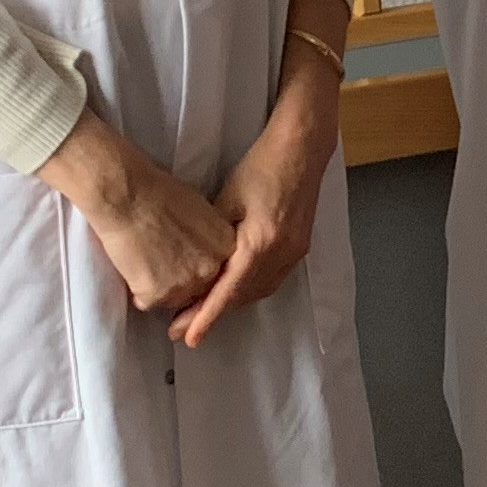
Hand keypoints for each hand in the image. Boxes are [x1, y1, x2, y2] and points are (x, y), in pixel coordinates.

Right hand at [39, 115, 234, 317]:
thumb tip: (202, 250)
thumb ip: (208, 238)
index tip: (180, 261)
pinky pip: (146, 302)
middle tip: (158, 260)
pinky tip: (131, 265)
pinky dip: (136, 289)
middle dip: (179, 280)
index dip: (195, 267)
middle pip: (197, 290)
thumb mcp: (201, 211)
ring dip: (158, 287)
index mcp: (226, 248)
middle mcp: (211, 269)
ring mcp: (186, 284)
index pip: (217, 273)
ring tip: (143, 259)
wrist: (127, 194)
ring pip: (172, 300)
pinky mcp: (157, 294)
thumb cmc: (158, 193)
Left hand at [173, 95, 333, 346]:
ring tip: (204, 314)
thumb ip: (214, 238)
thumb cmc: (260, 166)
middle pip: (244, 296)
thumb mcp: (227, 199)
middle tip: (184, 329)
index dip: (206, 317)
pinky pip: (272, 279)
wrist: (302, 149)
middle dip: (214, 315)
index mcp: (260, 243)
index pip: (228, 291)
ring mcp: (294, 252)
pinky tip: (234, 290)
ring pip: (259, 290)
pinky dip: (250, 290)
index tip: (188, 337)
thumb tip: (197, 264)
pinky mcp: (299, 246)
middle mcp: (281, 254)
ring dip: (232, 304)